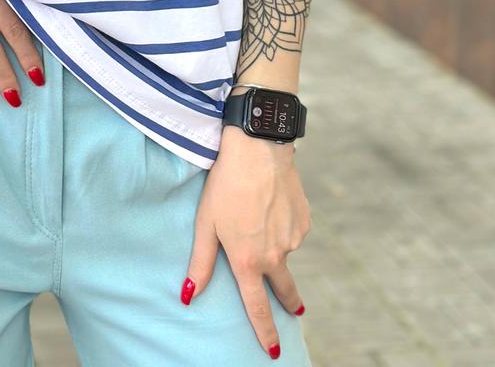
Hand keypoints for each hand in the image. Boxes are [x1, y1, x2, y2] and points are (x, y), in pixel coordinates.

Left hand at [180, 127, 310, 358]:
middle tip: (294, 310)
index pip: (258, 307)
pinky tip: (272, 204)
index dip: (265, 332)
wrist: (259, 148)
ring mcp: (294, 238)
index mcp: (248, 260)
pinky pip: (293, 231)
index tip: (272, 350)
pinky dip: (283, 225)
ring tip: (258, 214)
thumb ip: (200, 262)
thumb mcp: (206, 222)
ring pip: (284, 251)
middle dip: (288, 302)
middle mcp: (276, 256)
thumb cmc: (225, 183)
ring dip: (275, 245)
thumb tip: (189, 296)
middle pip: (284, 289)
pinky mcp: (305, 220)